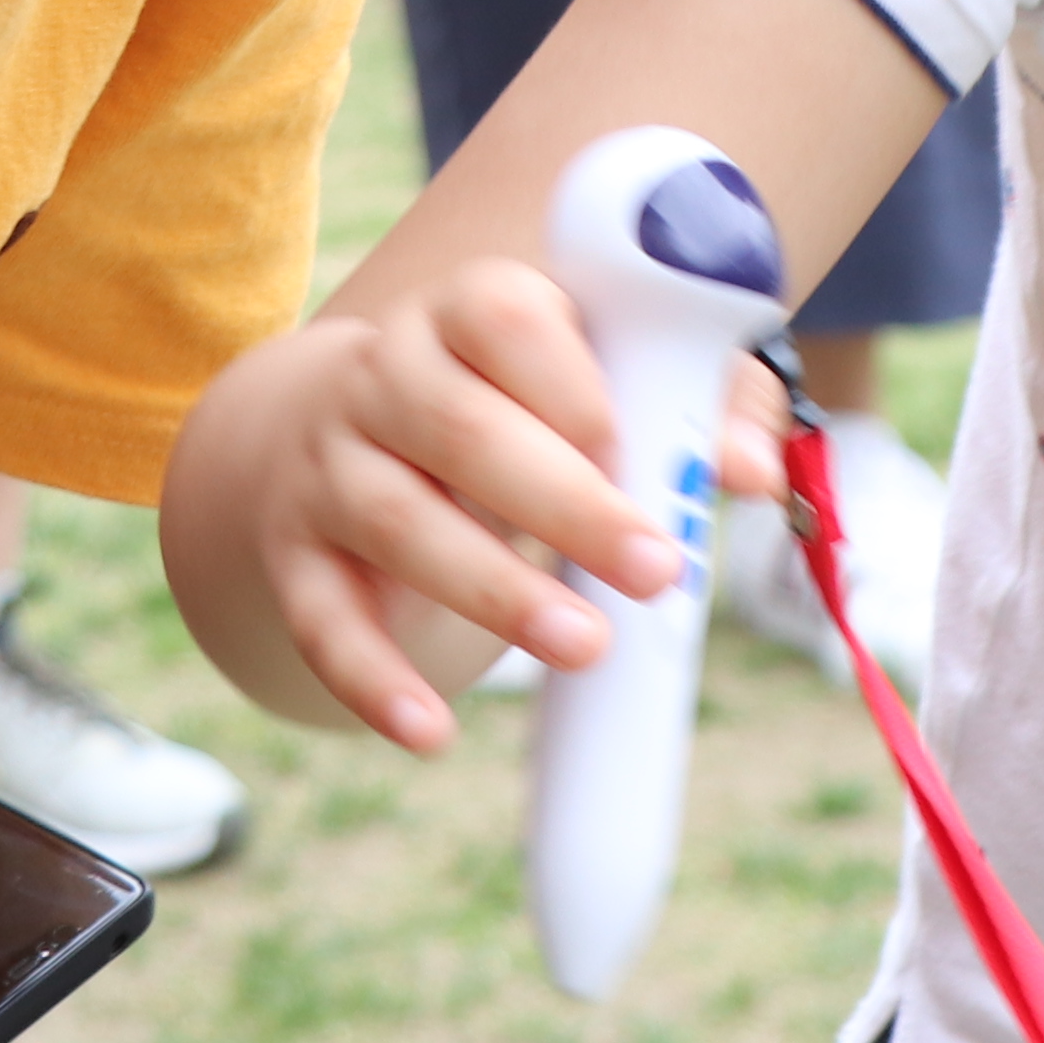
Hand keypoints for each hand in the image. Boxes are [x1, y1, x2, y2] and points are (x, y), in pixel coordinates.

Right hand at [187, 256, 681, 753]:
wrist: (341, 429)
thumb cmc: (523, 404)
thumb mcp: (604, 377)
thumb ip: (692, 405)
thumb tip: (749, 471)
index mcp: (468, 309)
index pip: (505, 320)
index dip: (571, 384)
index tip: (631, 448)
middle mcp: (385, 375)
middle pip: (461, 430)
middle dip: (564, 504)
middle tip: (655, 572)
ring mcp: (328, 464)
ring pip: (399, 523)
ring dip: (494, 593)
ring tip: (585, 647)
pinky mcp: (294, 555)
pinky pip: (323, 619)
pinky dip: (372, 681)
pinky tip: (431, 733)